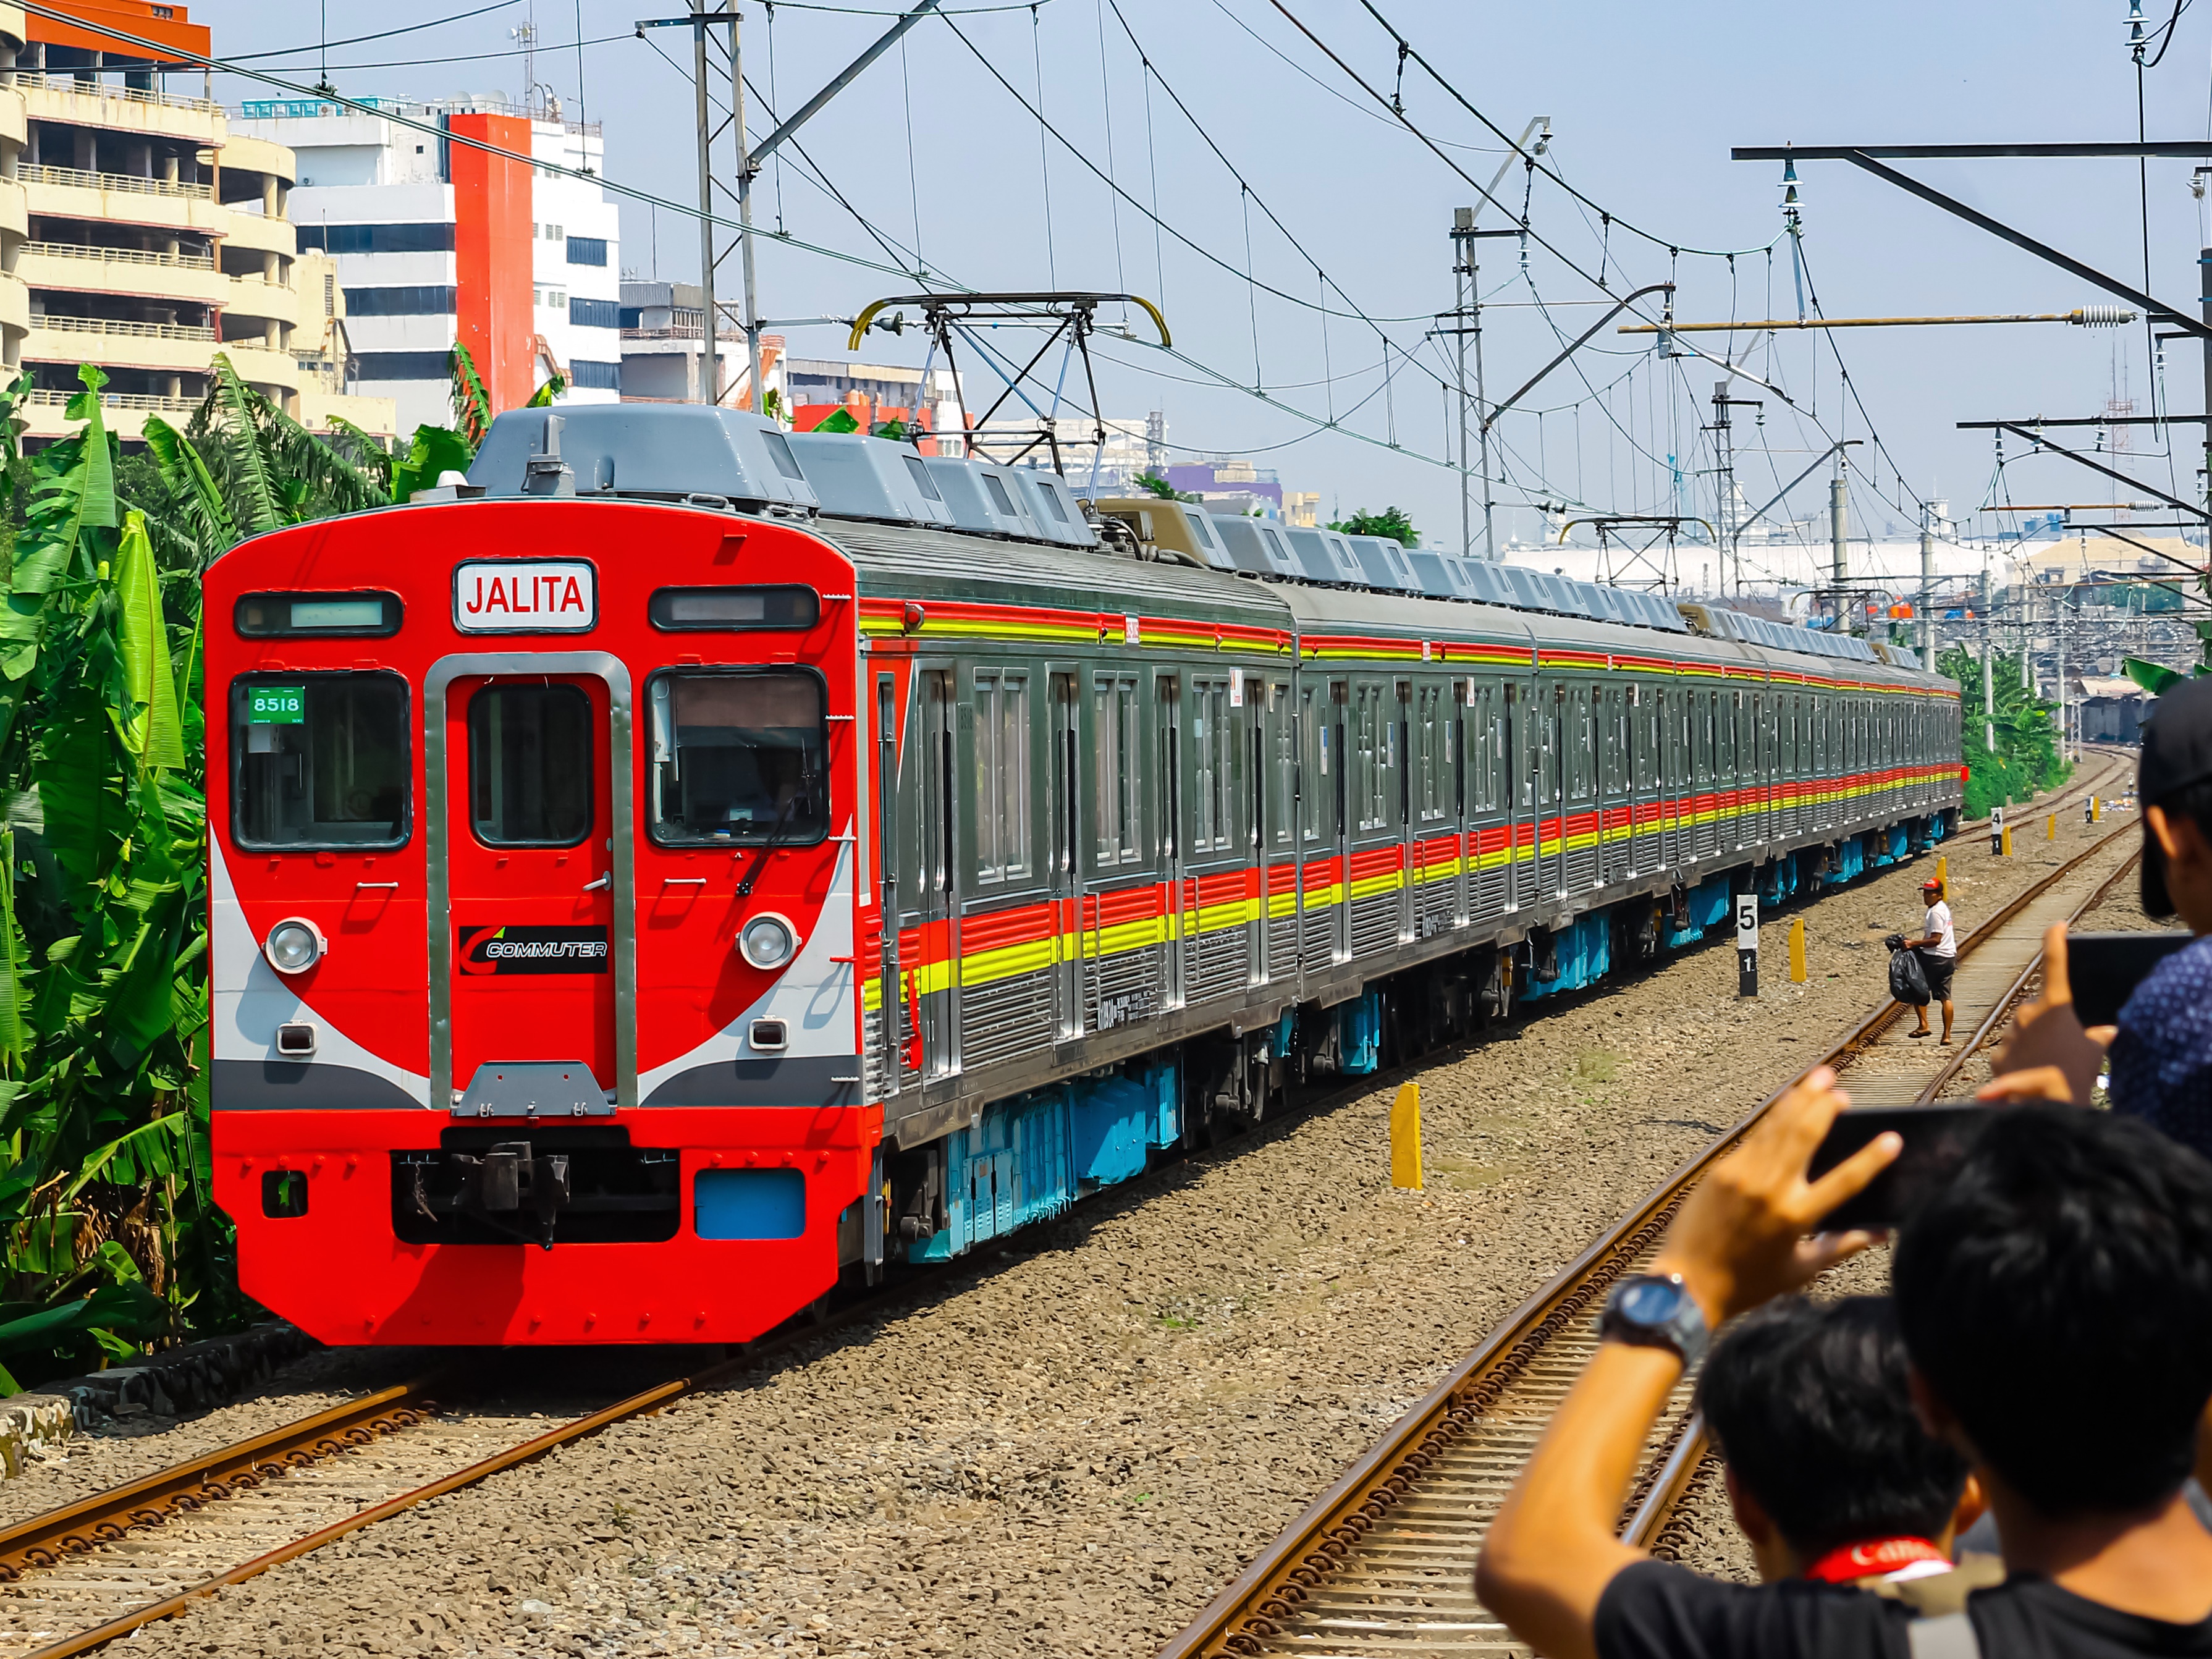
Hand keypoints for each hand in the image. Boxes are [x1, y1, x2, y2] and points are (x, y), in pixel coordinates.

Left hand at [1651, 1068, 1896, 1325]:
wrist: (1687, 1282)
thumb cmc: (1748, 1283)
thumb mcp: (1801, 1271)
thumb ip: (1842, 1247)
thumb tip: (1880, 1233)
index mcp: (1796, 1217)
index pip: (1845, 1181)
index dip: (1871, 1158)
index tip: (1892, 1139)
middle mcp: (1771, 1189)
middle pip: (1806, 1135)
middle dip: (1826, 1107)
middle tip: (1842, 1091)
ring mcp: (1742, 1175)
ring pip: (1777, 1127)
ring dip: (1800, 1099)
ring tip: (1820, 1077)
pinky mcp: (1721, 1170)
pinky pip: (1753, 1137)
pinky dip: (1773, 1117)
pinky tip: (1785, 1103)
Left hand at [1979, 924, 2109, 1106]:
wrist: (2047, 1105)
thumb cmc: (2075, 1074)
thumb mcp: (2095, 1052)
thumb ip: (2098, 1036)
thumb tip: (2108, 1031)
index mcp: (2055, 1004)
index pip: (2055, 963)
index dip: (2055, 941)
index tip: (2056, 926)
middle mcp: (2027, 1012)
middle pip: (2038, 1011)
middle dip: (2048, 1026)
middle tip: (2062, 1050)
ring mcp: (2009, 1033)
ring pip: (2022, 1033)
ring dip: (2034, 1045)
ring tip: (2048, 1067)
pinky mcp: (1997, 1053)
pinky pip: (2010, 1052)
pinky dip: (2020, 1061)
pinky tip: (2030, 1076)